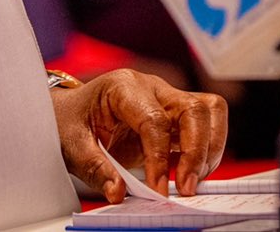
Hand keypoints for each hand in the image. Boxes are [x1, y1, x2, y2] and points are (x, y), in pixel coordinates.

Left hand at [51, 68, 227, 202]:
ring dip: (209, 149)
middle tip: (186, 188)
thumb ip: (95, 168)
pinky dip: (206, 151)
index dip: (159, 158)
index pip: (154, 120)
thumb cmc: (70, 122)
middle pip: (193, 109)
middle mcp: (152, 87)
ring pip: (208, 112)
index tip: (157, 190)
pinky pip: (206, 125)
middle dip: (197, 152)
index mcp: (123, 88)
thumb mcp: (72, 146)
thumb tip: (118, 192)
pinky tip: (189, 174)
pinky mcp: (175, 116)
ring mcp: (167, 98)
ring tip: (192, 181)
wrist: (70, 113)